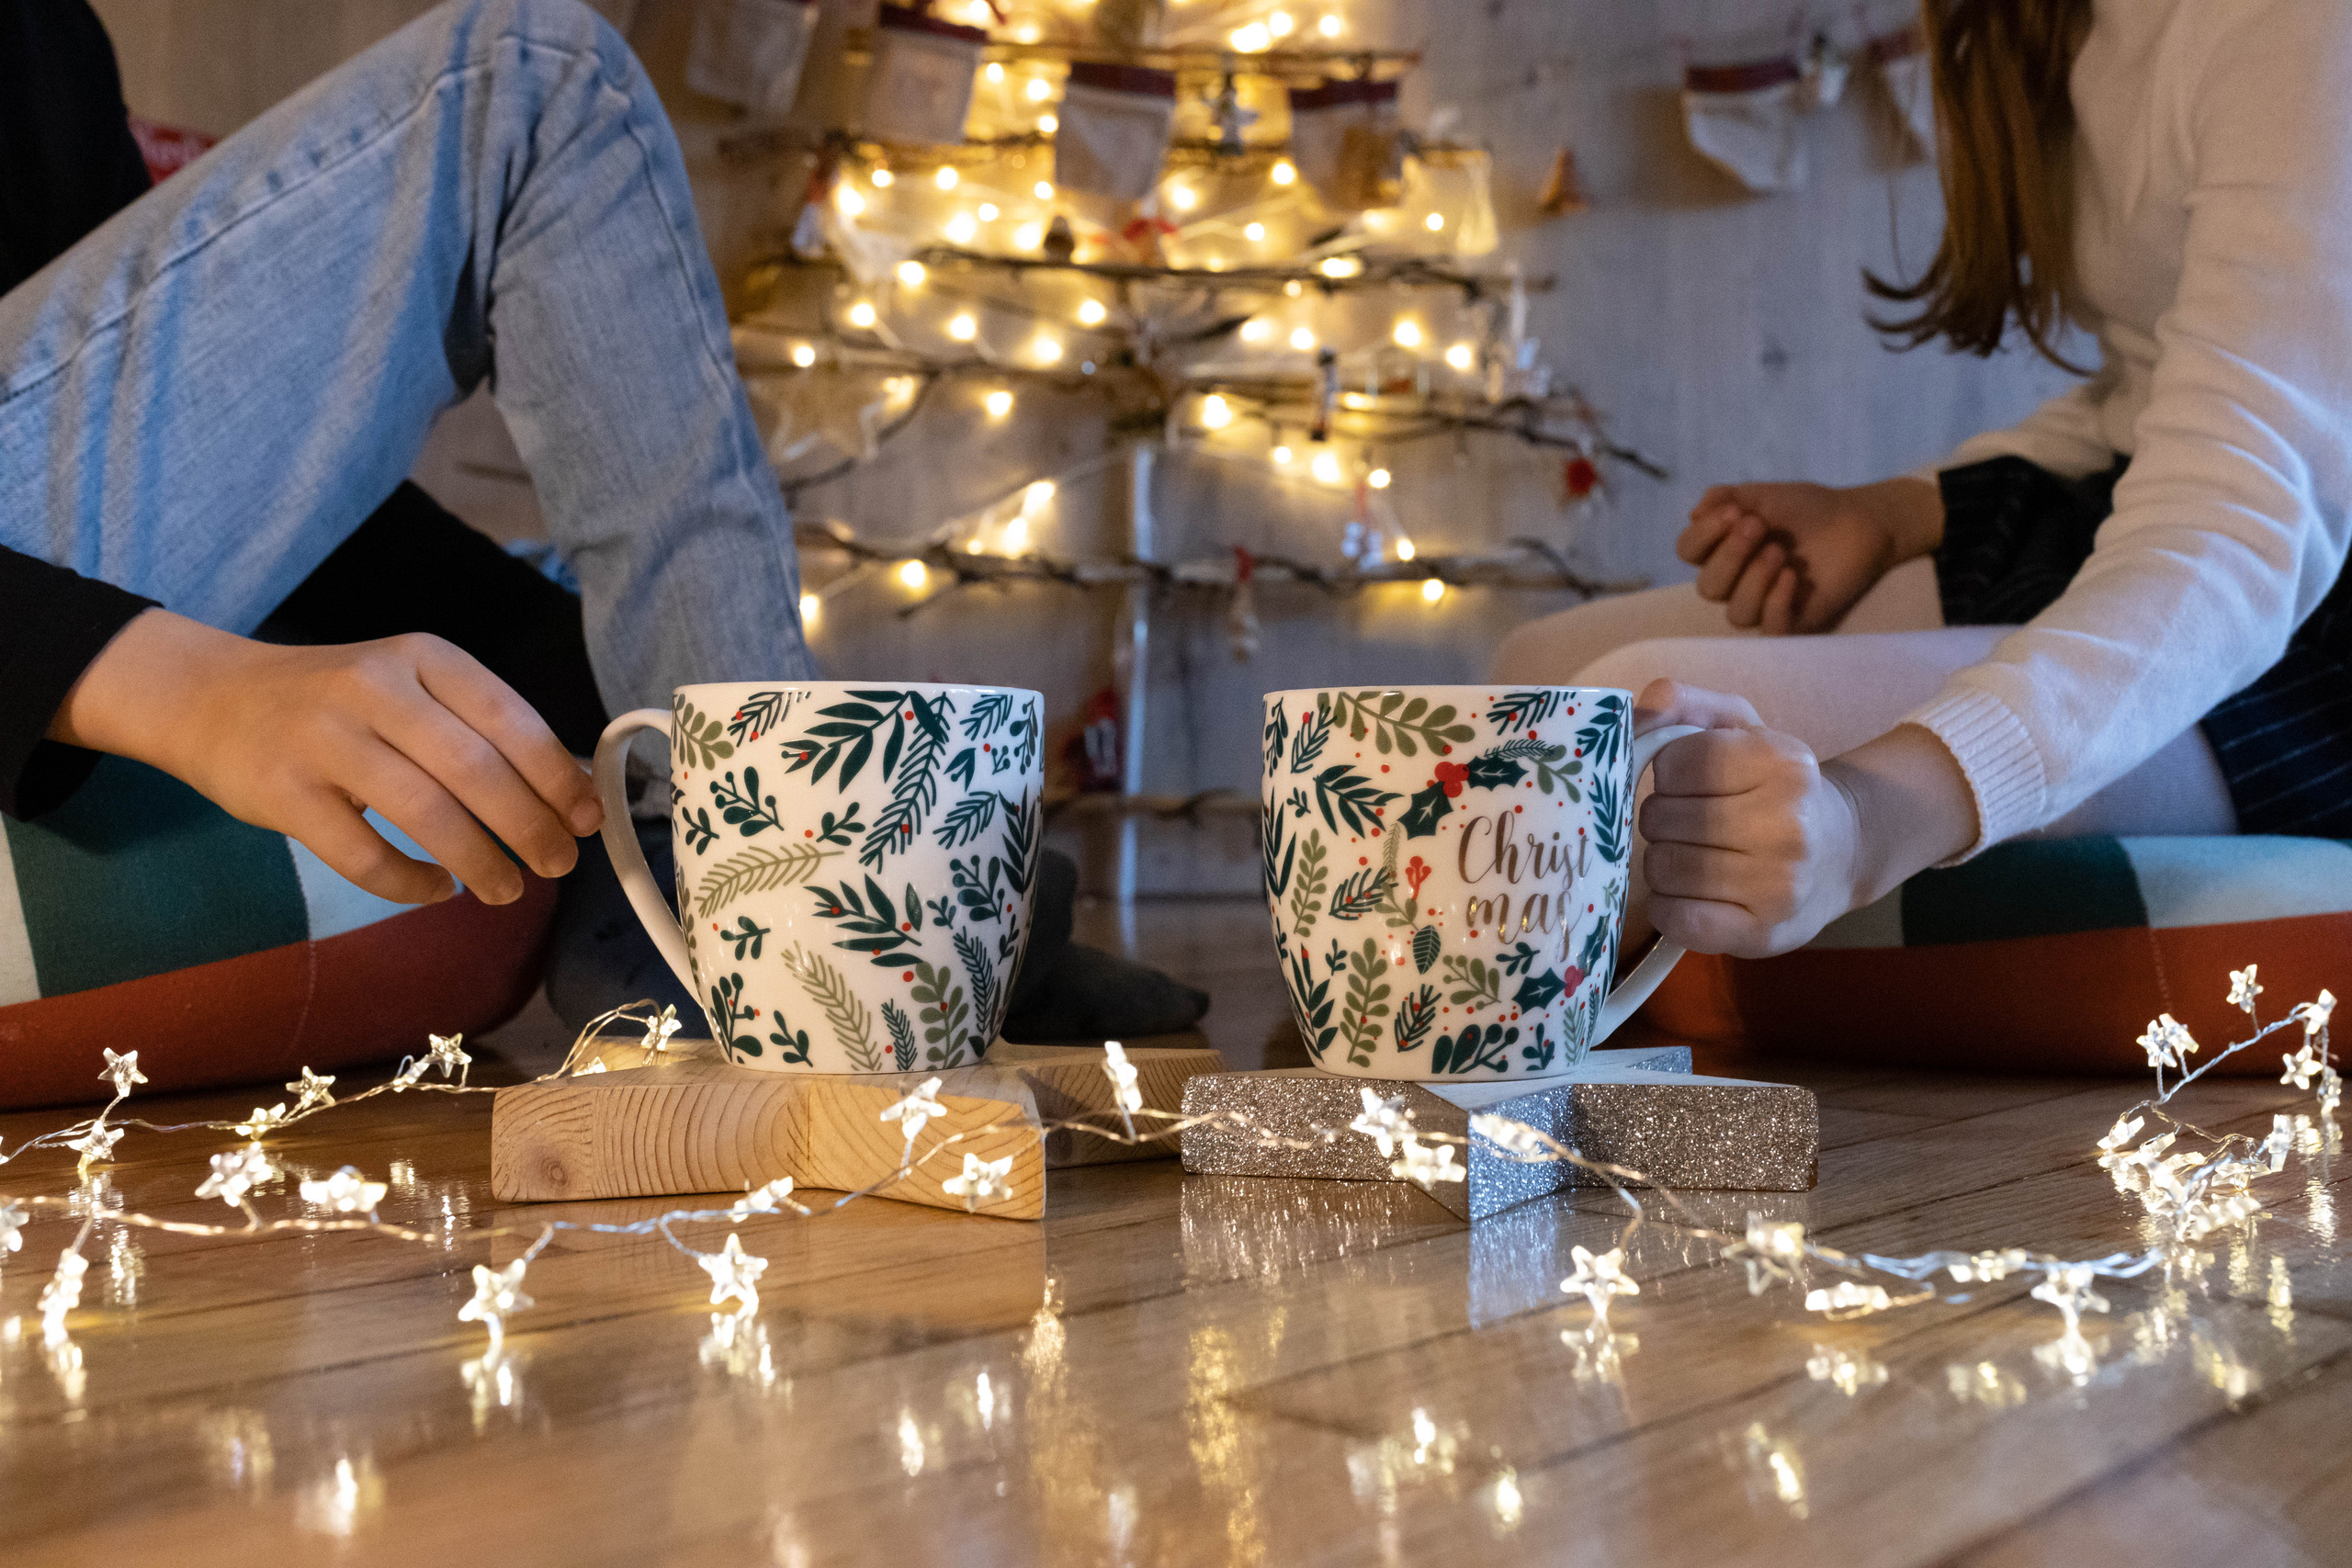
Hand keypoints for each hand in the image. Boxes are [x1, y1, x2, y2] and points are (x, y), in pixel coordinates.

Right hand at [50, 610, 599, 905]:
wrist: (210, 697)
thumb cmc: (336, 701)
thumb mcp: (410, 687)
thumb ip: (477, 729)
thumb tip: (567, 797)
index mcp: (423, 656)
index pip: (509, 718)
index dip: (557, 776)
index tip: (588, 820)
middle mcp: (375, 687)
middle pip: (474, 768)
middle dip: (529, 826)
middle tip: (558, 866)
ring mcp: (324, 739)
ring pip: (425, 811)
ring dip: (480, 860)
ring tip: (509, 889)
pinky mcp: (282, 792)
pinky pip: (361, 852)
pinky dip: (409, 881)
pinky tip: (436, 890)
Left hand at [1632, 682, 1864, 955]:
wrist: (1842, 853)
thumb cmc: (1774, 786)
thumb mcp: (1738, 727)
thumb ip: (1683, 703)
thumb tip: (1641, 710)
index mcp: (1781, 761)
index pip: (1671, 763)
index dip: (1666, 774)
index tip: (1692, 783)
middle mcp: (1787, 823)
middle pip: (1659, 818)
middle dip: (1663, 819)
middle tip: (1693, 824)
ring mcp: (1777, 884)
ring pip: (1661, 868)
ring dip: (1662, 863)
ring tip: (1694, 857)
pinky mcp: (1761, 933)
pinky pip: (1674, 917)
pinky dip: (1668, 906)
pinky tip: (1690, 895)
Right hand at [1676, 477, 1941, 633]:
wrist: (1859, 521)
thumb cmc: (1808, 509)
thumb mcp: (1764, 495)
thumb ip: (1726, 498)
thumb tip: (1694, 513)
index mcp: (1722, 550)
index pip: (1688, 552)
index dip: (1703, 535)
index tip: (1733, 512)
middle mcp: (1736, 581)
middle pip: (1708, 587)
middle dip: (1730, 555)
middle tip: (1759, 527)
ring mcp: (1763, 604)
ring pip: (1736, 613)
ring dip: (1753, 580)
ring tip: (1780, 553)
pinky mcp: (1793, 621)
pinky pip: (1770, 629)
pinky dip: (1776, 604)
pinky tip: (1792, 578)